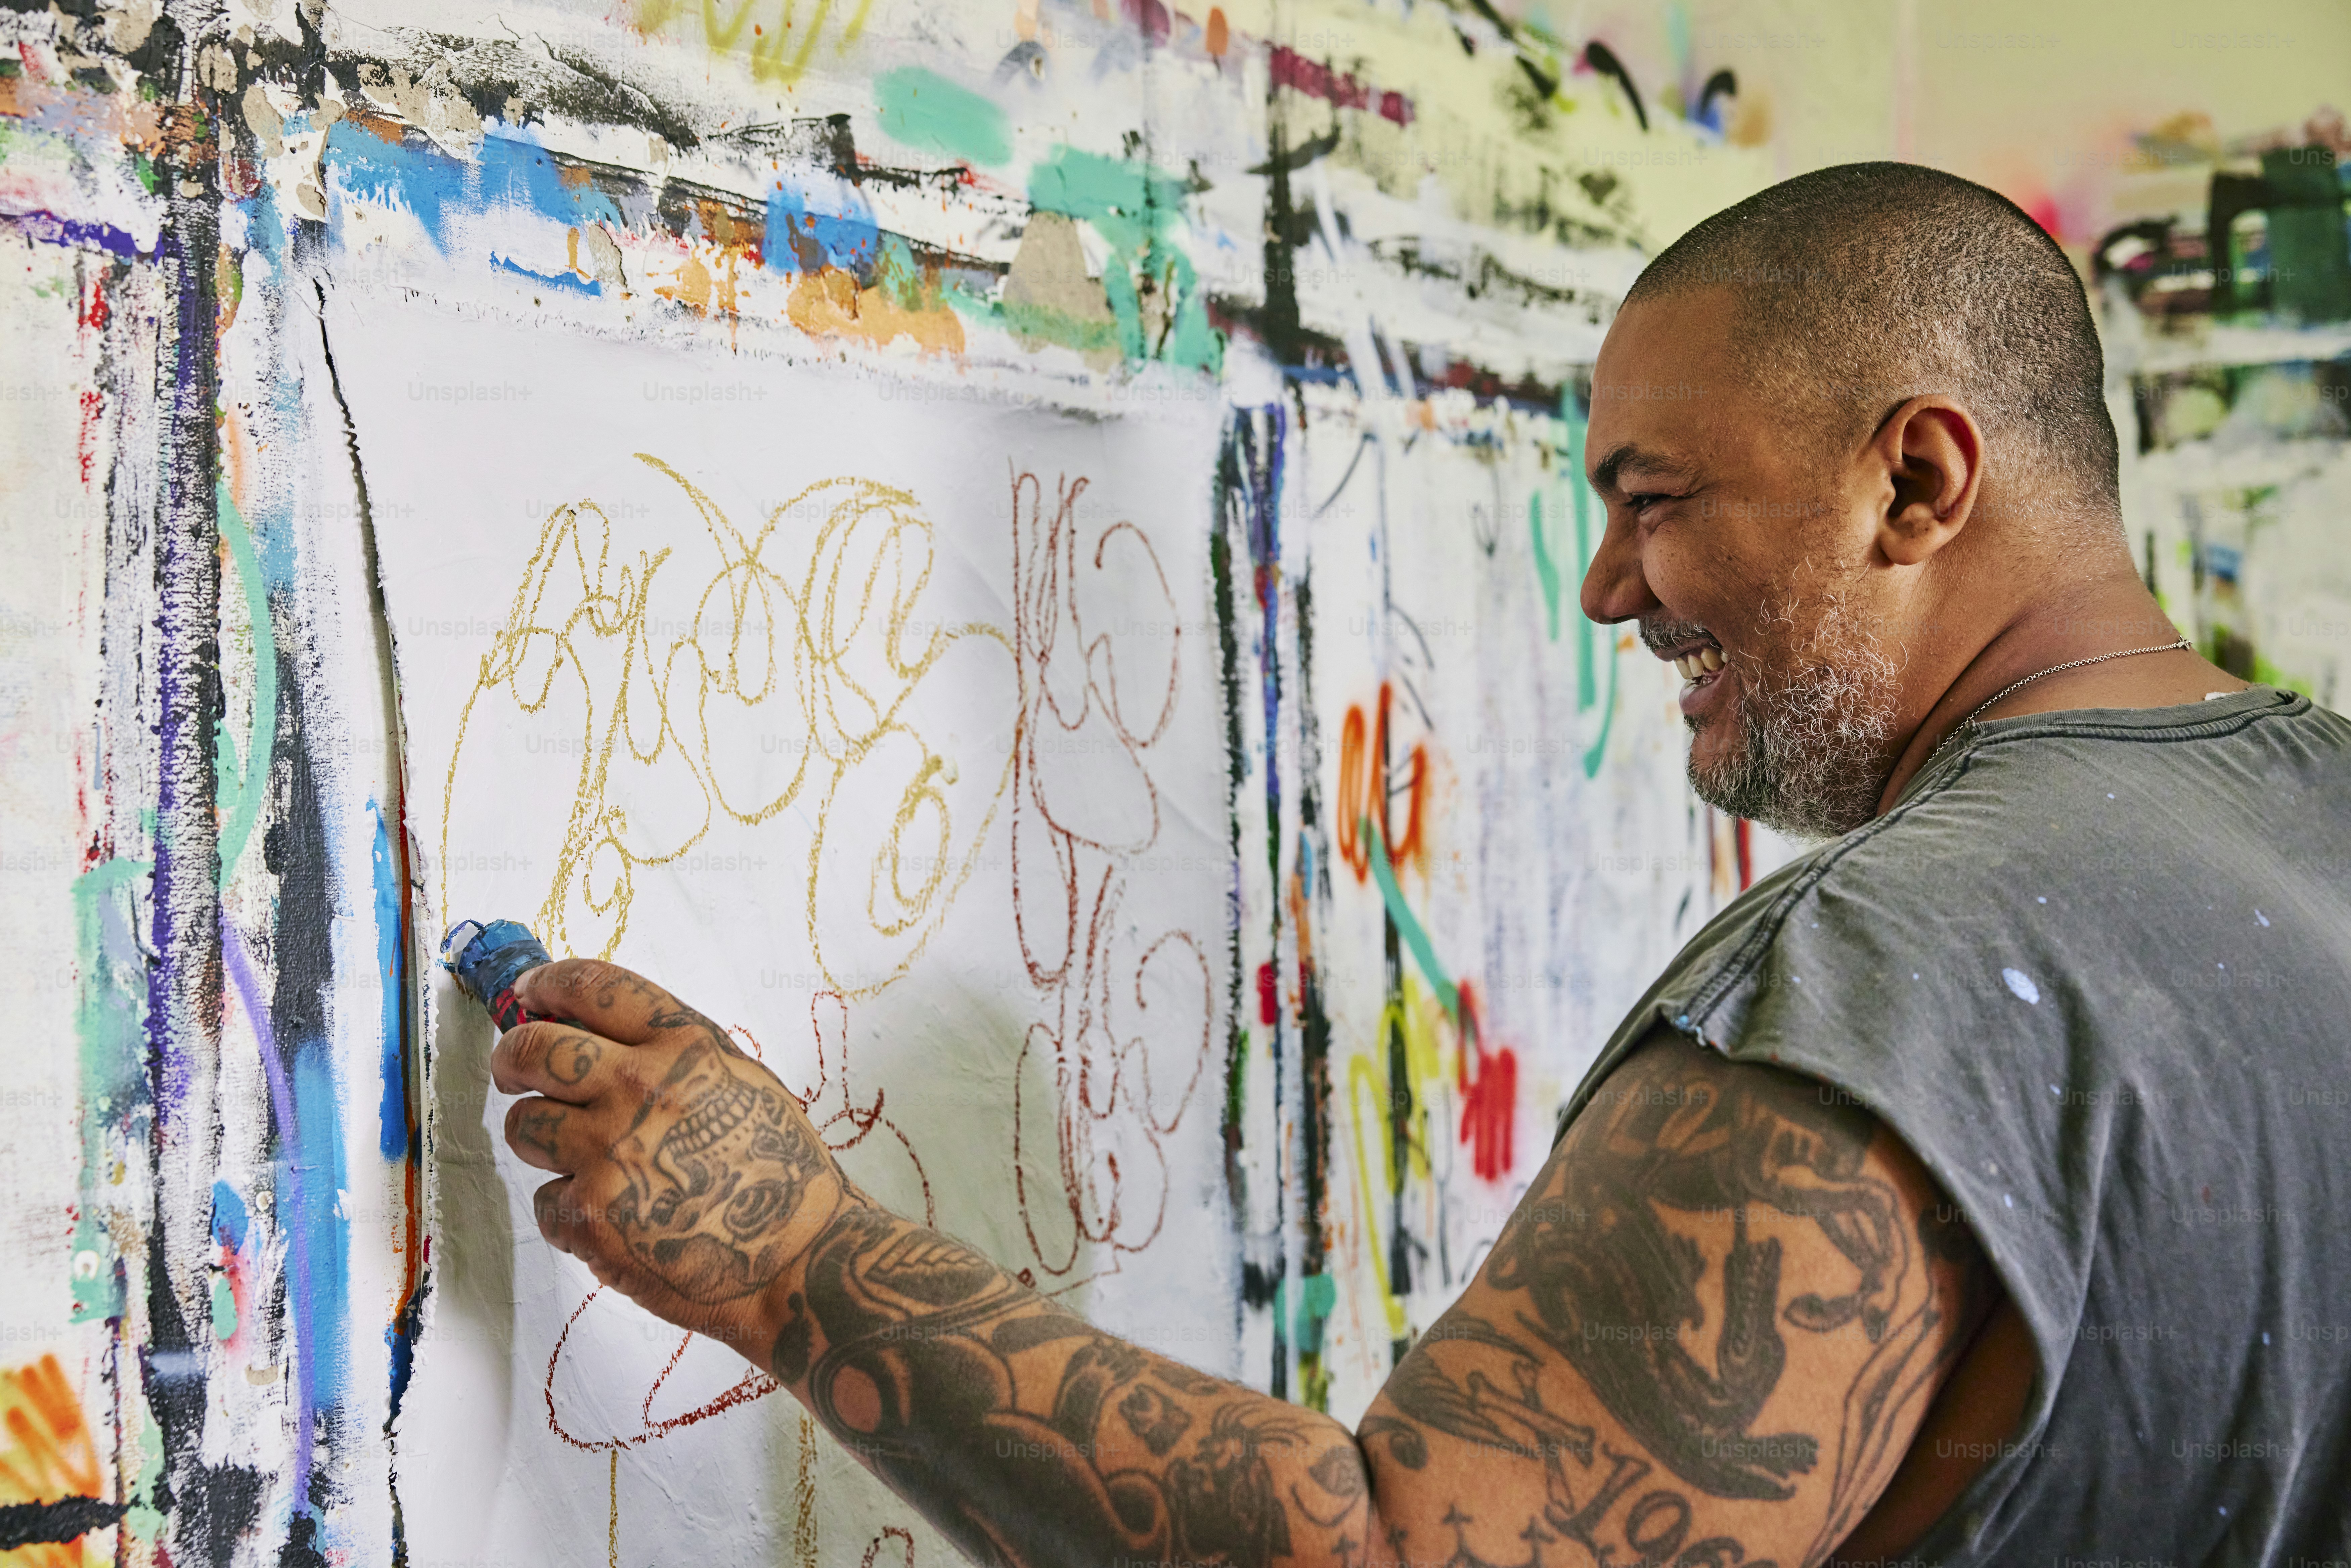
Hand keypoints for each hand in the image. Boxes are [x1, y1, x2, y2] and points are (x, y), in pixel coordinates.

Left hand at [491, 958, 852, 1350]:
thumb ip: (674, 1053)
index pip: (592, 987)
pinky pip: (545, 1200)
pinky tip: (615, 1217)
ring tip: (582, 1156)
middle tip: (515, 1071)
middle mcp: (640, 1089)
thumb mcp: (743, 1081)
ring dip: (542, 1138)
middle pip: (533, 1049)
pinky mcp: (590, 1217)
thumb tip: (598, 1035)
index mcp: (684, 1047)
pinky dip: (571, 1210)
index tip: (530, 994)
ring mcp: (609, 1154)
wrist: (801, 1257)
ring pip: (524, 1125)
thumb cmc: (780, 1169)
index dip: (547, 985)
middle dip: (512, 1057)